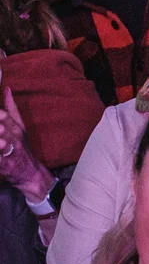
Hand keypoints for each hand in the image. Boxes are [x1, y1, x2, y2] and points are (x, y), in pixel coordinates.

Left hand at [0, 89, 53, 204]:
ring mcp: (8, 152)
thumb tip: (6, 89)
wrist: (30, 174)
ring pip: (0, 142)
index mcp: (16, 128)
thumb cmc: (22, 148)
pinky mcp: (3, 165)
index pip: (5, 117)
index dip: (0, 116)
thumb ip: (12, 108)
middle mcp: (13, 139)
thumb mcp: (21, 127)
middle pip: (1, 129)